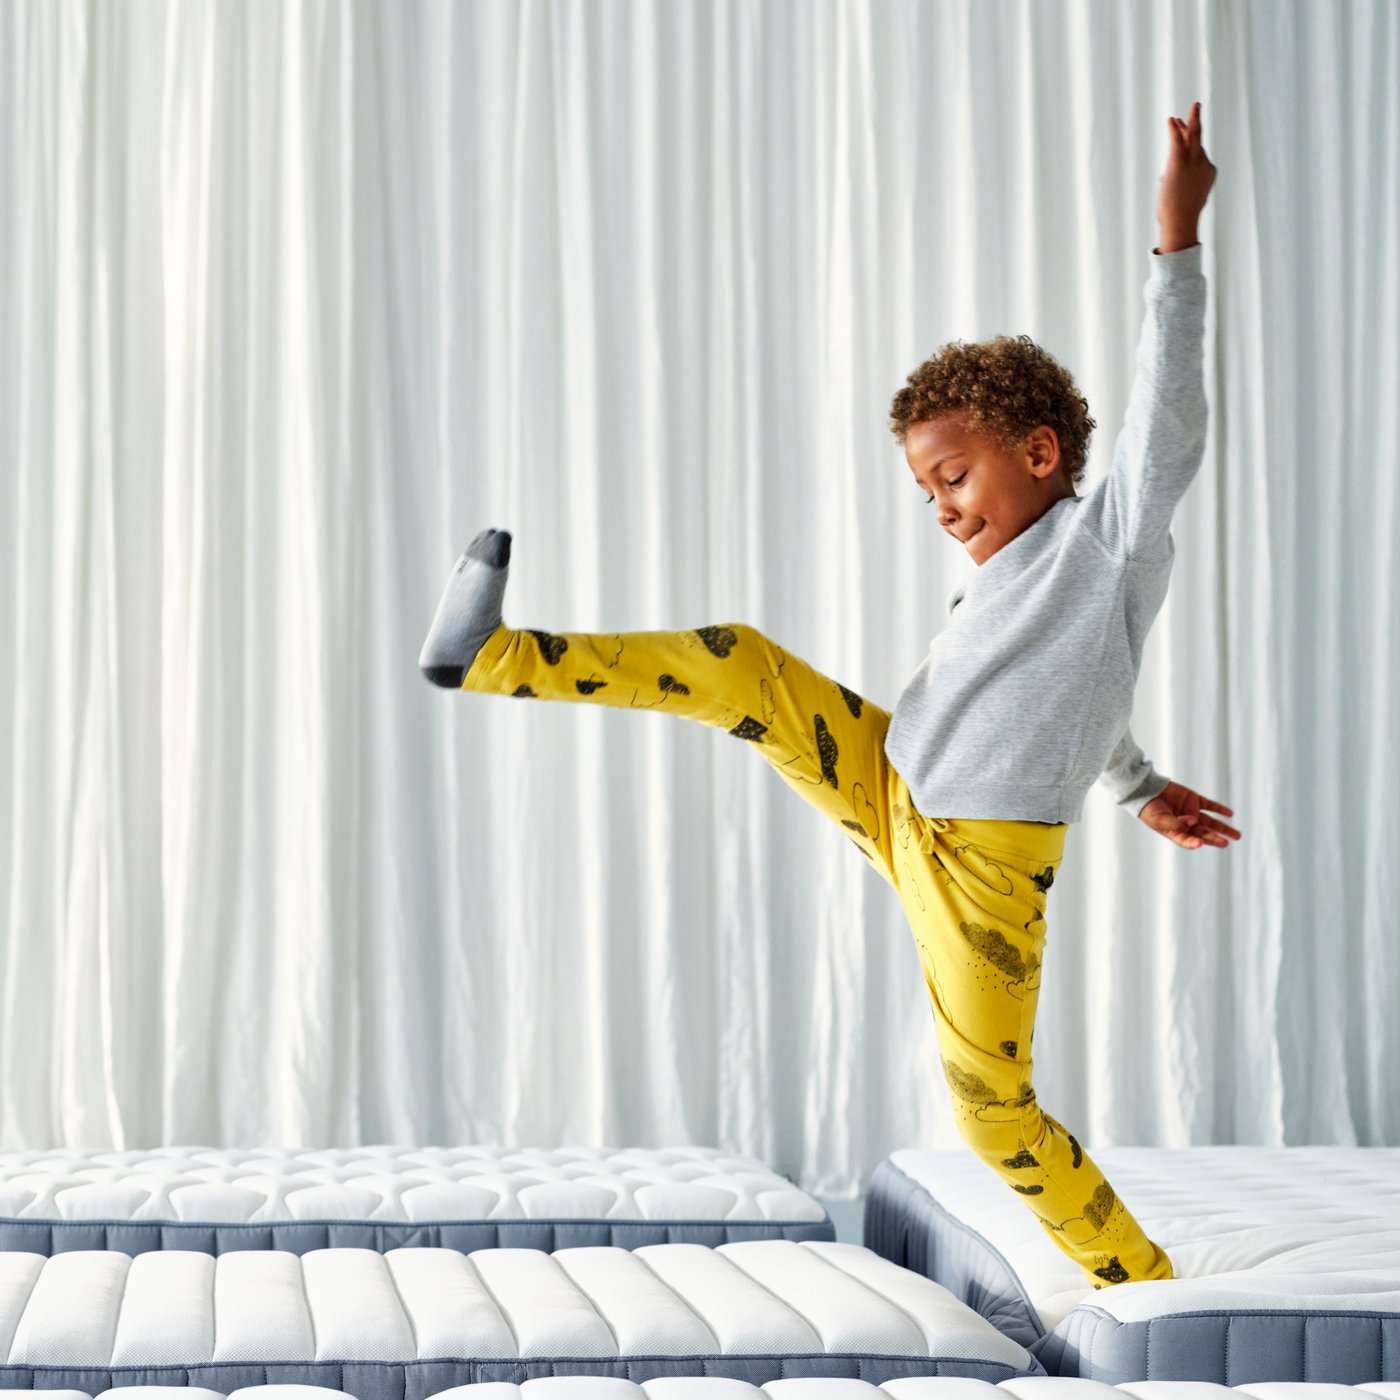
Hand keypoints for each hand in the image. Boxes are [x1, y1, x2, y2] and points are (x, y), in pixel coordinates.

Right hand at [1138, 779, 1239, 849]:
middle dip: (1215, 838)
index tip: (1201, 843)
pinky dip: (1219, 809)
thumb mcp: (1159, 820)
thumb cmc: (1148, 809)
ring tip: (1236, 835)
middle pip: (1203, 833)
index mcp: (1175, 832)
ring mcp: (1191, 812)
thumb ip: (1176, 823)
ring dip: (1223, 828)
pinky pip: (1210, 806)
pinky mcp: (1194, 800)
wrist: (1145, 789)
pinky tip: (1230, 814)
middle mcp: (1185, 824)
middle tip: (1226, 843)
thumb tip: (1194, 822)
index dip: (1194, 843)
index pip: (1187, 840)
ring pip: (1210, 822)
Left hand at [1156, 101, 1216, 235]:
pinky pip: (1177, 141)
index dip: (1188, 150)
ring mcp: (1193, 162)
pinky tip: (1171, 120)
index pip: (1199, 155)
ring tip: (1189, 108)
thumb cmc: (1179, 216)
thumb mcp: (1181, 198)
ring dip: (1189, 121)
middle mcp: (1203, 164)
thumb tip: (1164, 178)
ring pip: (1193, 136)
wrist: (1180, 221)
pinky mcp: (1179, 163)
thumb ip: (1175, 185)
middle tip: (1195, 108)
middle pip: (1198, 140)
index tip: (1179, 142)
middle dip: (1196, 124)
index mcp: (1208, 173)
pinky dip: (1174, 129)